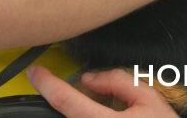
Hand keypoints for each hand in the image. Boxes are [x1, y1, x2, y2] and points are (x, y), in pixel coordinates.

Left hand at [28, 66, 177, 116]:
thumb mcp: (149, 99)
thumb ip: (118, 82)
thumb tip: (90, 78)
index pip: (66, 101)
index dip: (47, 84)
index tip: (36, 72)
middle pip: (67, 114)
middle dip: (66, 98)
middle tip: (79, 89)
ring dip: (80, 109)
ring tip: (109, 107)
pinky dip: (86, 115)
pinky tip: (108, 112)